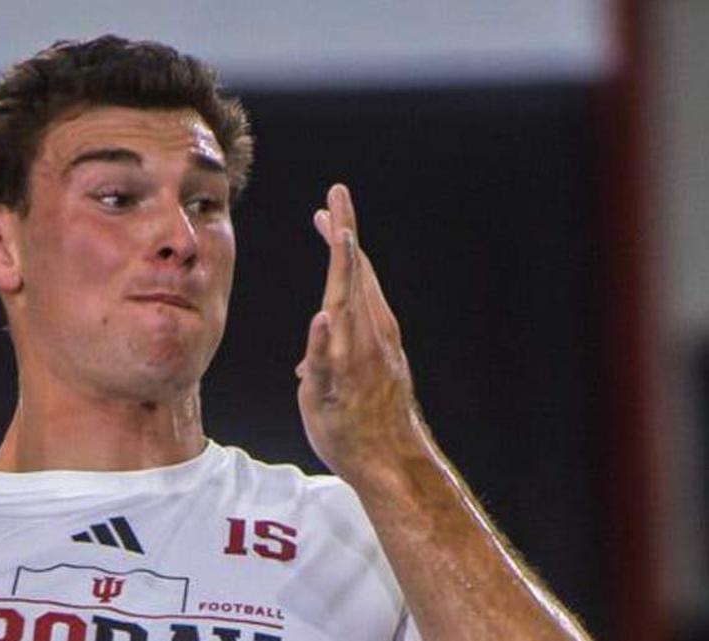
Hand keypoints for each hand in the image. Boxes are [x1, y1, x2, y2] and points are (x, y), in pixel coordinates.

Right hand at [295, 185, 421, 482]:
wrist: (390, 461)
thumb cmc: (346, 435)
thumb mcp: (320, 402)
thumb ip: (318, 357)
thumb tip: (321, 316)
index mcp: (352, 338)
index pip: (345, 274)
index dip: (339, 236)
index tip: (334, 202)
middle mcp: (372, 332)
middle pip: (359, 270)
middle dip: (345, 232)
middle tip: (334, 201)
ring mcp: (384, 341)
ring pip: (368, 286)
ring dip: (350, 255)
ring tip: (337, 233)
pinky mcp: (389, 353)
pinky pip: (372, 306)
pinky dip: (357, 283)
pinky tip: (347, 287)